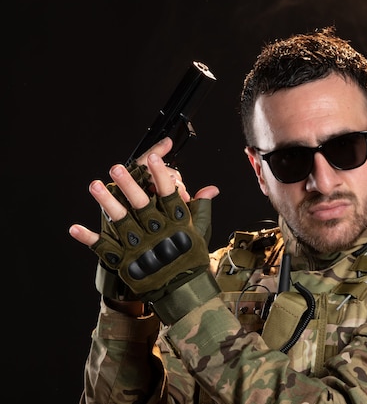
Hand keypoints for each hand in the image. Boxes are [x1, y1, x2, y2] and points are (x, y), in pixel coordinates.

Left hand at [69, 137, 219, 298]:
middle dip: (129, 185)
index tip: (154, 157)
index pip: (169, 194)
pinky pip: (104, 249)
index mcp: (176, 223)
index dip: (161, 176)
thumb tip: (211, 189)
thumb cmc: (191, 258)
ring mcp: (139, 247)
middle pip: (141, 204)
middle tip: (117, 168)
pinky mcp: (125, 260)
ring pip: (121, 221)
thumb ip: (201, 208)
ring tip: (94, 185)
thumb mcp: (199, 231)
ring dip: (107, 203)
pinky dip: (89, 239)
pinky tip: (74, 227)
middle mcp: (157, 232)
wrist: (182, 291)